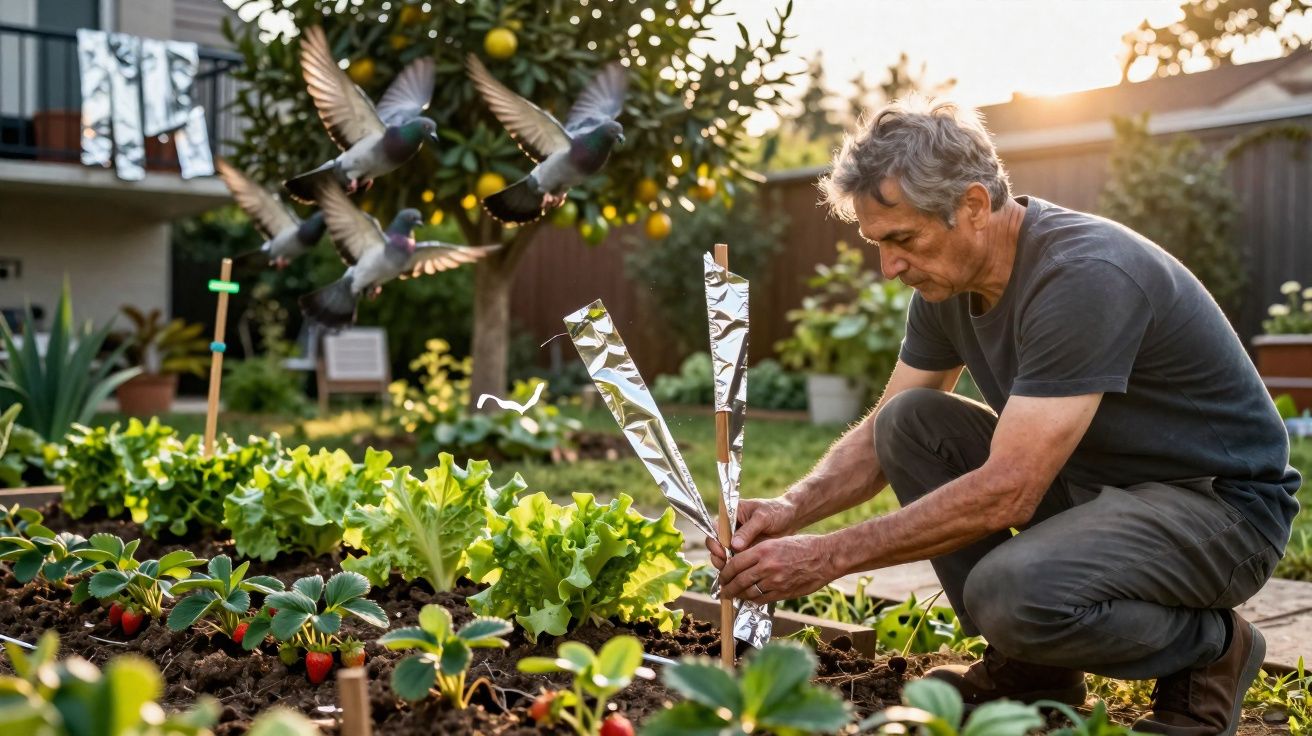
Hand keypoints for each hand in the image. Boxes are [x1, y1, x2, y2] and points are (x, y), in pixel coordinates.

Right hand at [706, 496, 797, 569]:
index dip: (715, 541)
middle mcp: (730, 529)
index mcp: (730, 515)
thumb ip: (748, 530)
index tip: (721, 552)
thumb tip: (734, 545)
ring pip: (723, 555)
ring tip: (731, 572)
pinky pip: (735, 561)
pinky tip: (739, 574)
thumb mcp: (762, 517)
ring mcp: (736, 541)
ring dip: (724, 564)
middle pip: (716, 544)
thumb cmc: (775, 512)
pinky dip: (734, 569)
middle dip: (717, 556)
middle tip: (724, 565)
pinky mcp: (744, 551)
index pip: (715, 529)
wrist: (789, 518)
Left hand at [718, 534, 834, 604]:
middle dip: (728, 587)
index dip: (725, 572)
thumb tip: (741, 564)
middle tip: (723, 591)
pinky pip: (762, 599)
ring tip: (734, 596)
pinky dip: (753, 600)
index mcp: (763, 550)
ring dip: (739, 596)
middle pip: (739, 580)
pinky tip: (750, 599)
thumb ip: (758, 553)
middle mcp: (767, 566)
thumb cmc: (802, 546)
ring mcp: (775, 580)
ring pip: (749, 592)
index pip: (735, 563)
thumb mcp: (776, 542)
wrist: (824, 557)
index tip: (722, 576)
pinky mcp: (783, 592)